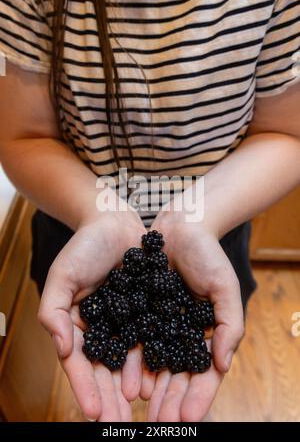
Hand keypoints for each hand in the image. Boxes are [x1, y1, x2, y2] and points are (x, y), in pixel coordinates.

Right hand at [38, 208, 146, 420]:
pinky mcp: (149, 311)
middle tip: (120, 426)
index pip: (81, 364)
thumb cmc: (84, 247)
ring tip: (143, 410)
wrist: (115, 222)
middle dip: (111, 399)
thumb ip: (54, 312)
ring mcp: (127, 322)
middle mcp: (105, 329)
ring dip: (134, 386)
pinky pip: (152, 338)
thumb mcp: (62, 276)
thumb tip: (63, 349)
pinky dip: (154, 359)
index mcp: (80, 325)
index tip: (95, 414)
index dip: (86, 388)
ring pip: (130, 360)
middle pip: (107, 370)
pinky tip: (159, 378)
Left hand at [141, 208, 243, 421]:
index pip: (204, 371)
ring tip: (142, 407)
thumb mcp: (224, 288)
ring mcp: (158, 324)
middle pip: (177, 374)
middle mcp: (180, 333)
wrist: (180, 227)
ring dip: (150, 387)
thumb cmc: (208, 255)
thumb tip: (222, 365)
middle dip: (171, 399)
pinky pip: (134, 340)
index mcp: (203, 332)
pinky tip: (127, 379)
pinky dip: (132, 361)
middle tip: (162, 423)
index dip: (199, 395)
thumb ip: (229, 325)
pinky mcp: (137, 312)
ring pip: (154, 363)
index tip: (189, 417)